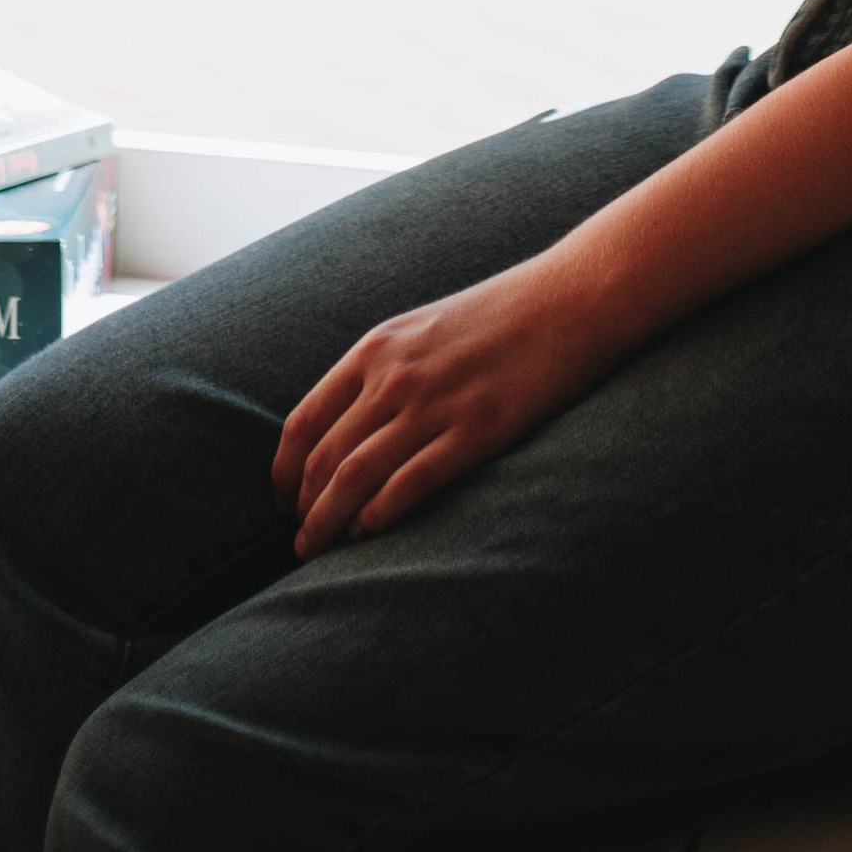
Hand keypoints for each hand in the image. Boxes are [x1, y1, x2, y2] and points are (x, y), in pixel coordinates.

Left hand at [272, 257, 612, 554]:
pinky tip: (368, 535)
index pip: (304, 421)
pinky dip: (378, 516)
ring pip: (355, 476)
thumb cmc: (498, 315)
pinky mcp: (473, 432)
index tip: (284, 500)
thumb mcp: (424, 326)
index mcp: (376, 348)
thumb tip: (351, 421)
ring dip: (329, 521)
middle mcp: (394, 376)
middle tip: (300, 539)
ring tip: (319, 551)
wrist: (567, 300)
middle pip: (325, 457)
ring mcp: (433, 404)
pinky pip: (409, 484)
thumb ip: (385, 368)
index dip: (286, 471)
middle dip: (304, 507)